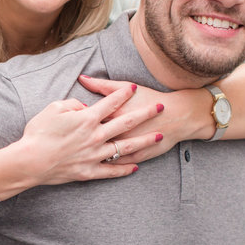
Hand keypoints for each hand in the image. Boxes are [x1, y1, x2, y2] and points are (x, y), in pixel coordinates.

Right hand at [15, 81, 163, 184]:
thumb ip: (72, 104)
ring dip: (144, 141)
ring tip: (159, 136)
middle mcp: (95, 136)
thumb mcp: (53, 109)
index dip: (123, 93)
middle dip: (145, 113)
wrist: (30, 161)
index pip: (111, 102)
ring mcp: (94, 155)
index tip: (134, 88)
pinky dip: (124, 169)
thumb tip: (85, 105)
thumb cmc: (38, 133)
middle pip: (126, 122)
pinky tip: (136, 167)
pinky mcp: (89, 172)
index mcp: (86, 118)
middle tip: (161, 107)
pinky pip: (111, 170)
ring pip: (126, 147)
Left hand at [79, 75, 211, 162]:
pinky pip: (117, 165)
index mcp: (113, 114)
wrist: (178, 115)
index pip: (86, 119)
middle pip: (91, 139)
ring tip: (78, 154)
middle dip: (77, 140)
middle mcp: (119, 132)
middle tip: (68, 140)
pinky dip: (106, 165)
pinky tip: (96, 164)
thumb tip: (82, 78)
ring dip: (89, 156)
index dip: (74, 121)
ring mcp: (127, 146)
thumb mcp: (125, 86)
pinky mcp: (136, 157)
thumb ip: (102, 85)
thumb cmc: (150, 98)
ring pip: (102, 155)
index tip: (67, 122)